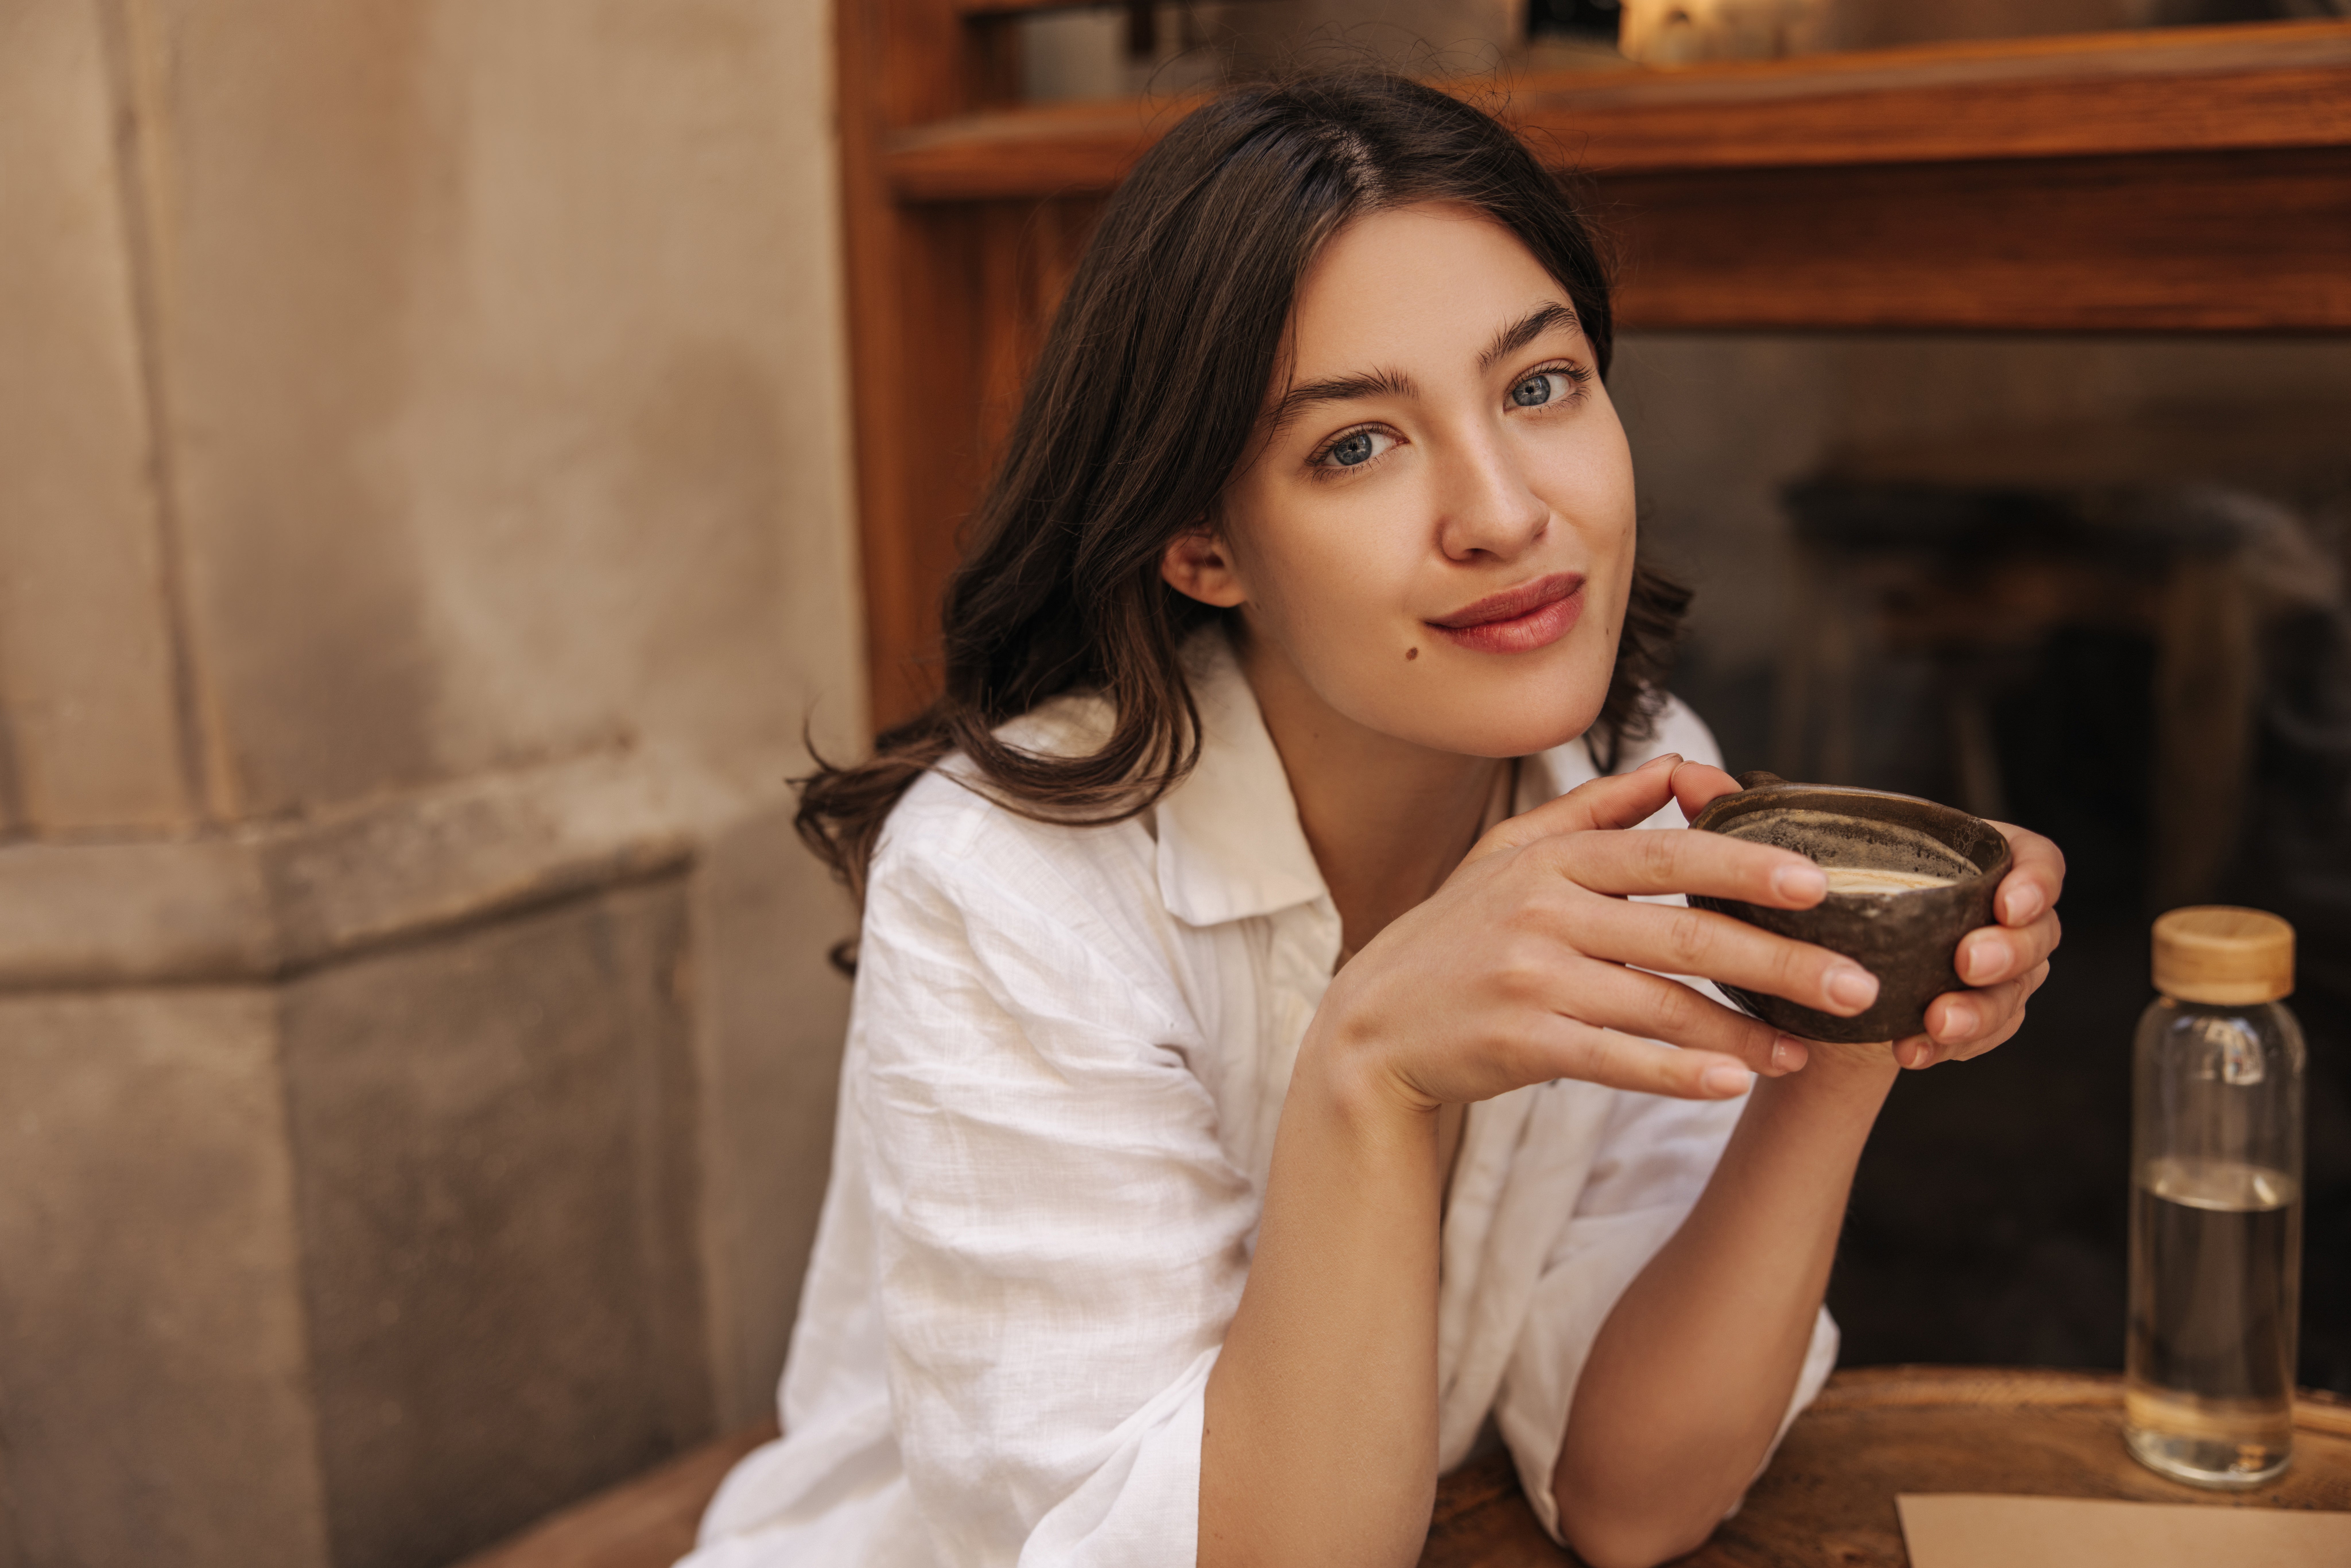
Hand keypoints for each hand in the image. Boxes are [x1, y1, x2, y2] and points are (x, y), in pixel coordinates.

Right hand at [1314, 754, 1882, 1110]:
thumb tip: (1681, 765)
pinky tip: (1733, 1085)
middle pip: (1683, 932)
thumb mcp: (1509, 854)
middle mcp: (1540, 909)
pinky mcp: (1519, 1040)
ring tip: (1806, 1051)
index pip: (1667, 853)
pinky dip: (1678, 1074)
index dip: (1747, 864)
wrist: (1370, 1027)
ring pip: (1661, 1004)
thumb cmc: (1455, 937)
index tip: (1820, 882)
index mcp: (1548, 858)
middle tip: (1857, 984)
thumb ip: (1596, 809)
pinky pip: (1616, 1058)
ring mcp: (1529, 976)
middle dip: (1779, 960)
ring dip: (1744, 1031)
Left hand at [1669, 763, 2065, 1073]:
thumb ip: (1742, 810)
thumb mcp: (1774, 855)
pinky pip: (1984, 1037)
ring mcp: (1987, 974)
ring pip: (2013, 994)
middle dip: (2010, 952)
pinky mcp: (1968, 1021)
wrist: (1798, 979)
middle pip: (2036, 933)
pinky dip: (1954, 1046)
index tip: (2005, 901)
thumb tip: (1686, 772)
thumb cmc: (1801, 898)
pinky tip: (1915, 1052)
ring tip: (1934, 1022)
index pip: (2036, 858)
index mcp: (1966, 861)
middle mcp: (1989, 916)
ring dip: (1980, 1011)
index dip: (2036, 879)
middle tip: (1966, 963)